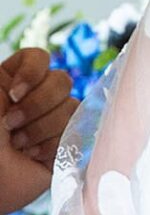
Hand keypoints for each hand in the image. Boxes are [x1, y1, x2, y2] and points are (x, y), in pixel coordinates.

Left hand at [0, 49, 75, 212]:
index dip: (33, 72)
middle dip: (37, 105)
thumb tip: (34, 68)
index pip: (39, 58)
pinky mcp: (64, 146)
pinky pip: (75, 132)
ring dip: (40, 128)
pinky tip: (32, 156)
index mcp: (13, 83)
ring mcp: (51, 122)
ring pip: (71, 106)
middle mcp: (34, 98)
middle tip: (11, 125)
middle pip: (61, 80)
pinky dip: (50, 145)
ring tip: (19, 145)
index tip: (13, 94)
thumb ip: (9, 76)